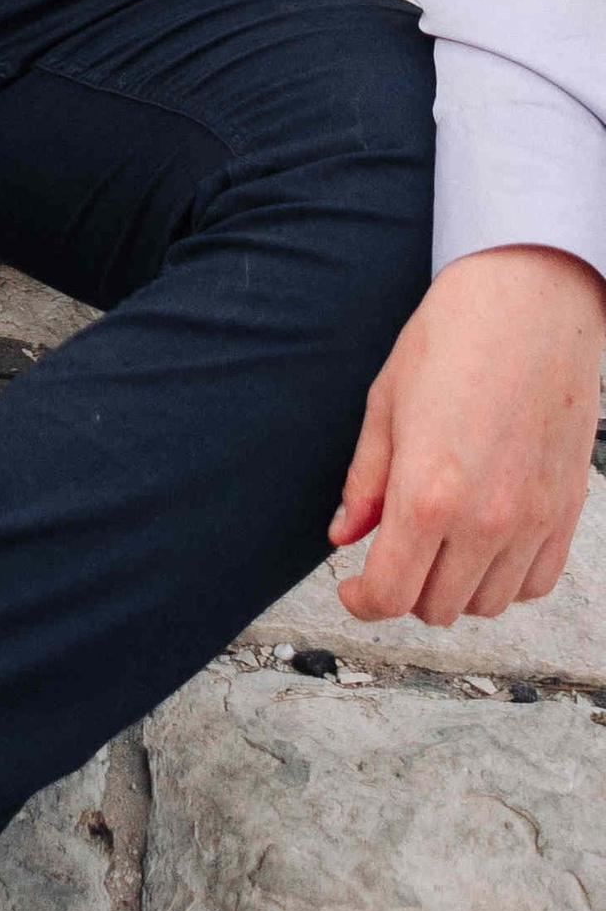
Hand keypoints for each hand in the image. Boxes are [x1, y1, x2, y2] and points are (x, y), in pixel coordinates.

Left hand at [330, 243, 605, 625]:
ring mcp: (533, 522)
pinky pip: (535, 583)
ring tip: (437, 546)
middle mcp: (485, 521)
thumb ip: (365, 482)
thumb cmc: (455, 339)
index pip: (390, 594)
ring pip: (487, 604)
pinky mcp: (566, 514)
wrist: (530, 304)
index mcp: (428, 495)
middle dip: (403, 591)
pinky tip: (484, 544)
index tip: (353, 590)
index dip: (362, 603)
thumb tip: (345, 534)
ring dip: (455, 588)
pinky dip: (505, 579)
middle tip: (390, 554)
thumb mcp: (385, 404)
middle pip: (436, 607)